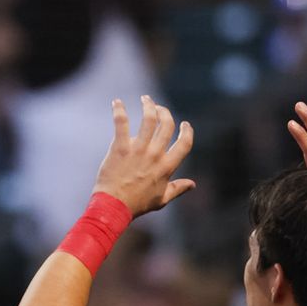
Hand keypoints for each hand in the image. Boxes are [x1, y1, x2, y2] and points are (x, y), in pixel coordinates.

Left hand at [93, 94, 195, 219]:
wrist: (113, 206)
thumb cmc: (137, 205)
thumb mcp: (162, 200)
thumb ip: (178, 189)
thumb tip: (193, 184)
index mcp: (167, 166)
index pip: (184, 144)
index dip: (187, 132)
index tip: (185, 124)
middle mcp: (155, 155)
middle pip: (167, 125)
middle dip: (166, 112)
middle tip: (160, 108)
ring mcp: (138, 149)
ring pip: (149, 119)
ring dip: (149, 105)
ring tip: (146, 99)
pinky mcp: (120, 147)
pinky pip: (121, 123)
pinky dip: (119, 110)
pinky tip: (116, 102)